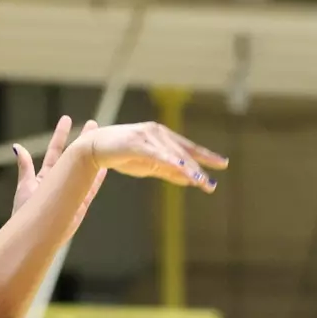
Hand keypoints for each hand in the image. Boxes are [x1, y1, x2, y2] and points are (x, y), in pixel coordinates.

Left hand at [13, 115, 106, 239]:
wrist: (35, 236)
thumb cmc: (25, 214)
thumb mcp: (25, 186)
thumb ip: (25, 166)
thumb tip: (17, 147)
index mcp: (45, 176)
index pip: (55, 151)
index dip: (61, 136)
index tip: (67, 119)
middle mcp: (60, 182)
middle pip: (73, 157)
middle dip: (81, 140)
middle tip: (92, 124)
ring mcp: (71, 192)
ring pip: (84, 169)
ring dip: (91, 155)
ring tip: (101, 139)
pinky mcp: (80, 204)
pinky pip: (91, 187)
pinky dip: (98, 177)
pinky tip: (105, 166)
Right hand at [78, 122, 225, 193]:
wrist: (94, 147)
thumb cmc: (122, 155)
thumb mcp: (149, 166)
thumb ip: (168, 171)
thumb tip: (190, 179)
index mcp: (163, 137)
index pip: (188, 148)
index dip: (206, 156)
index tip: (222, 164)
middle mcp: (159, 133)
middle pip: (183, 153)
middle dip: (198, 169)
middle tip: (210, 185)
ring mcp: (148, 136)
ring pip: (172, 154)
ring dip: (187, 169)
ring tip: (199, 181)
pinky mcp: (136, 142)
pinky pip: (156, 154)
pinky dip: (169, 161)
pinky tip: (180, 169)